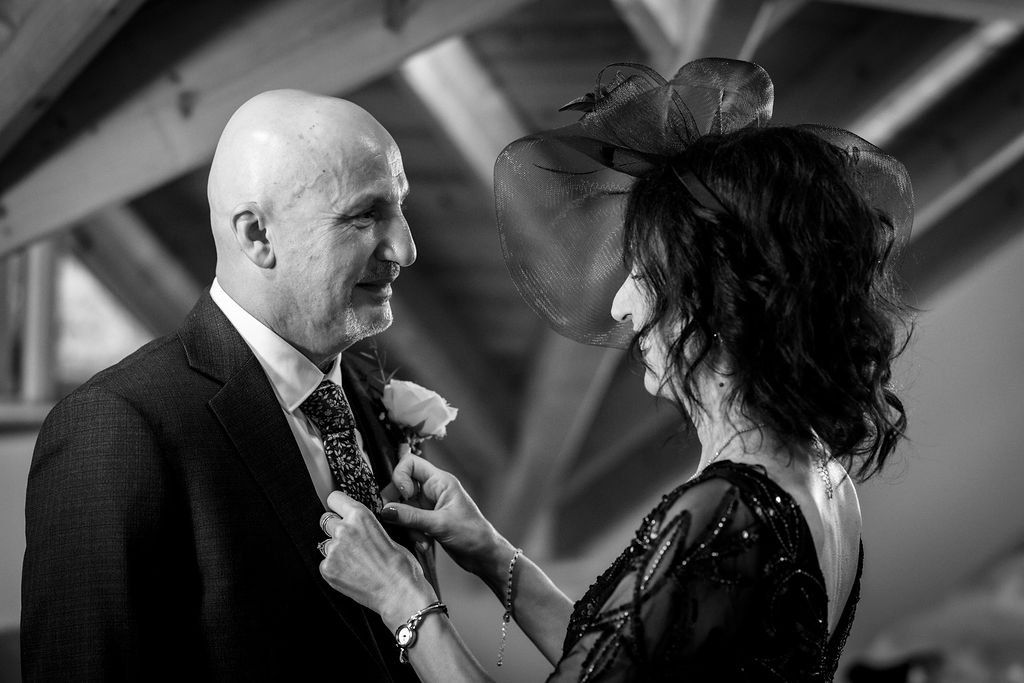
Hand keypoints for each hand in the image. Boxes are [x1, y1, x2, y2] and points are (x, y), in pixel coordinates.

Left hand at [319, 490, 434, 627]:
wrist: (399, 593)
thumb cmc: (400, 565)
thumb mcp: (387, 534)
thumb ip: (366, 526)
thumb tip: (356, 524)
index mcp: (360, 515)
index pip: (334, 498)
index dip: (338, 505)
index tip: (339, 510)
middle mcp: (343, 529)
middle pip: (326, 520)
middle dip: (336, 528)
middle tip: (351, 541)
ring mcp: (333, 550)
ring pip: (326, 544)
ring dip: (336, 550)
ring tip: (355, 561)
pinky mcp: (327, 569)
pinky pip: (325, 563)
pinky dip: (335, 567)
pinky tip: (352, 573)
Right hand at [381, 456, 513, 579]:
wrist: (484, 556)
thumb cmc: (472, 535)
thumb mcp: (439, 525)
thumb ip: (410, 516)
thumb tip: (385, 510)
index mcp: (440, 481)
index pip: (410, 463)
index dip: (400, 477)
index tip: (404, 496)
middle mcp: (433, 490)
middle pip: (401, 486)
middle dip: (398, 506)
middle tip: (397, 520)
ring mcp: (429, 505)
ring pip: (403, 507)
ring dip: (407, 524)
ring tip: (422, 539)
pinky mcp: (428, 520)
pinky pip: (409, 521)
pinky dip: (413, 533)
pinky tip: (425, 544)